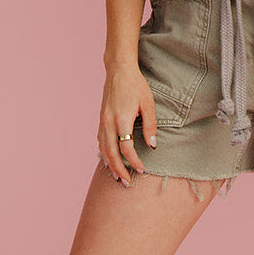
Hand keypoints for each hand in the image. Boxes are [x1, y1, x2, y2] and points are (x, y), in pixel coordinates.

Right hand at [97, 62, 157, 186]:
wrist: (118, 71)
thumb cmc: (136, 86)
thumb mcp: (149, 104)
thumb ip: (150, 125)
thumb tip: (152, 146)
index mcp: (121, 119)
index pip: (126, 148)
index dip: (133, 161)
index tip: (142, 170)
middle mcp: (108, 122)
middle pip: (111, 153)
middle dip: (119, 170)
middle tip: (126, 183)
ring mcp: (102, 121)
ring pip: (103, 149)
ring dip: (110, 164)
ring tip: (117, 177)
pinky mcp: (101, 120)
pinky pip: (101, 141)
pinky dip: (104, 153)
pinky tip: (109, 160)